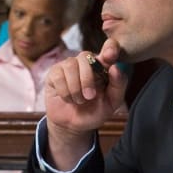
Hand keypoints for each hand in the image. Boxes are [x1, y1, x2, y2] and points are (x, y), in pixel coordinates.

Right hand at [43, 40, 127, 167]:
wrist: (74, 125)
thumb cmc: (94, 111)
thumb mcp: (111, 103)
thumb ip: (118, 86)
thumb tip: (115, 68)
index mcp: (103, 66)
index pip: (109, 48)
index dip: (110, 47)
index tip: (110, 55)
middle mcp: (86, 62)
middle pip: (85, 56)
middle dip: (87, 79)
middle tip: (89, 97)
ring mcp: (69, 66)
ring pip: (71, 66)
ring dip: (75, 88)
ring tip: (79, 101)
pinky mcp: (54, 73)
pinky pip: (58, 76)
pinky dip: (65, 92)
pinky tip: (68, 99)